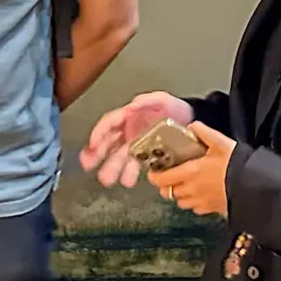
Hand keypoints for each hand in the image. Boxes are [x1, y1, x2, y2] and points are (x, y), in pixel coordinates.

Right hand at [79, 91, 193, 187]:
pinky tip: (128, 180)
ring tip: (108, 180)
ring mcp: (137, 144)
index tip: (93, 145)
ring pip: (120, 156)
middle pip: (109, 142)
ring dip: (112, 167)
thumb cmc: (174, 108)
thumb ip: (146, 101)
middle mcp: (129, 131)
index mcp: (129, 116)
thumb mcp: (161, 100)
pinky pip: (135, 163)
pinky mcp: (147, 155)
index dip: (99, 133)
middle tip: (89, 166)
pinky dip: (130, 172)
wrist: (191, 121)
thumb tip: (131, 106)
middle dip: (98, 154)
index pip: (109, 124)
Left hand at [147, 124, 235, 217]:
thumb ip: (203, 132)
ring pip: (182, 202)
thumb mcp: (219, 141)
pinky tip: (200, 194)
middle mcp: (192, 190)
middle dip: (166, 186)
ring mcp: (202, 202)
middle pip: (169, 193)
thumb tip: (192, 126)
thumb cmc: (235, 163)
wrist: (255, 185)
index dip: (154, 177)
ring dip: (179, 195)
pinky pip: (197, 209)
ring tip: (184, 185)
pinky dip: (194, 203)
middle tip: (169, 177)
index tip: (153, 171)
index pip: (162, 179)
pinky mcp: (213, 210)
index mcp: (189, 172)